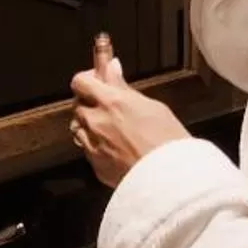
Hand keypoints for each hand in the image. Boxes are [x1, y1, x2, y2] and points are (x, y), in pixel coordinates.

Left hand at [69, 36, 188, 187]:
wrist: (170, 180)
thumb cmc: (168, 141)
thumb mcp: (152, 106)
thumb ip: (124, 88)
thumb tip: (111, 67)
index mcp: (111, 102)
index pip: (80, 82)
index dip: (87, 79)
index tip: (98, 80)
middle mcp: (96, 122)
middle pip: (77, 105)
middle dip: (90, 103)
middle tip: (108, 105)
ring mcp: (93, 145)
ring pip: (79, 128)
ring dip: (89, 124)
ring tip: (112, 128)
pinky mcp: (95, 166)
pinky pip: (87, 149)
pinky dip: (95, 144)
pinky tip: (115, 147)